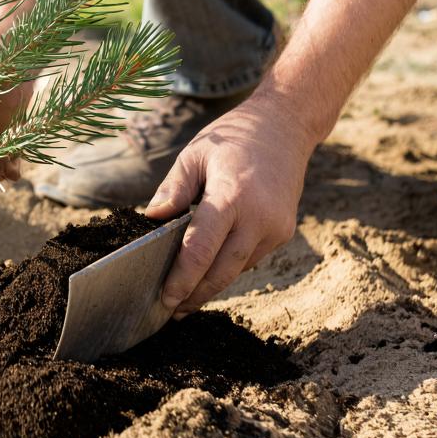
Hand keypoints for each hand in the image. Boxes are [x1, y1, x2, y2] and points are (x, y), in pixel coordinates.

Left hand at [145, 91, 315, 314]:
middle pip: (222, 270)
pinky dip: (228, 267)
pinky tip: (208, 272)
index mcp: (232, 196)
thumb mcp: (195, 154)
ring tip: (184, 298)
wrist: (285, 127)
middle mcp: (259, 217)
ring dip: (211, 285)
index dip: (183, 277)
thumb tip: (151, 219)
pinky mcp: (284, 232)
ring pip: (237, 268)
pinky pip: (250, 257)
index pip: (202, 247)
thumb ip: (174, 189)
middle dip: (195, 293)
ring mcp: (276, 228)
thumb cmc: (233, 138)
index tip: (165, 298)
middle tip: (169, 310)